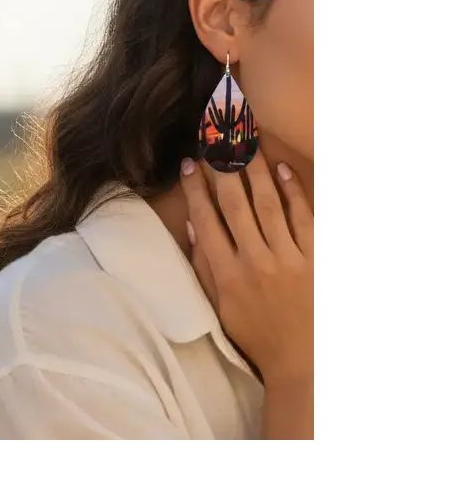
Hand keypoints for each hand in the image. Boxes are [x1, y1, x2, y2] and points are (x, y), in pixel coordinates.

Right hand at [179, 150, 314, 387]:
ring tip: (247, 143)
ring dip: (256, 171)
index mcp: (228, 275)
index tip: (190, 164)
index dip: (196, 190)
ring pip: (268, 205)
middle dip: (224, 169)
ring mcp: (288, 259)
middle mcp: (255, 262)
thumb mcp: (219, 308)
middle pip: (236, 205)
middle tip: (216, 139)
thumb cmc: (255, 335)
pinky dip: (293, 193)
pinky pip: (303, 219)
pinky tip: (283, 170)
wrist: (301, 363)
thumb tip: (192, 227)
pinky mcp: (313, 260)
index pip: (206, 221)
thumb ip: (203, 267)